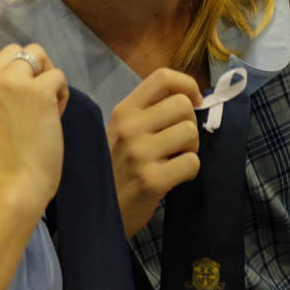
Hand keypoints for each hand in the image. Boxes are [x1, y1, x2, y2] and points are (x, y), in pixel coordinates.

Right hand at [0, 45, 68, 212]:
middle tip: (34, 101)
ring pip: (36, 53)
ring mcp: (11, 82)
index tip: (14, 104)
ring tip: (45, 104)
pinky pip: (58, 75)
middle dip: (29, 70)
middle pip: (15, 50)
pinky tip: (54, 116)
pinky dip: (62, 94)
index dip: (11, 77)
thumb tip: (22, 69)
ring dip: (45, 75)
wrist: (11, 185)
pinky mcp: (38, 90)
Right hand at [107, 69, 203, 236]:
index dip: (187, 84)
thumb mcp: (121, 132)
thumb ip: (148, 112)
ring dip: (190, 148)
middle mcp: (129, 127)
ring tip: (173, 160)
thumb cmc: (114, 169)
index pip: (162, 77)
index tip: (195, 100)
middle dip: (190, 123)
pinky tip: (173, 177)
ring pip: (190, 132)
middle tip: (178, 142)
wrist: (94, 212)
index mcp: (123, 111)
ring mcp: (139, 153)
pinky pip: (192, 162)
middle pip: (183, 105)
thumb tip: (190, 98)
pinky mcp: (151, 180)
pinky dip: (190, 171)